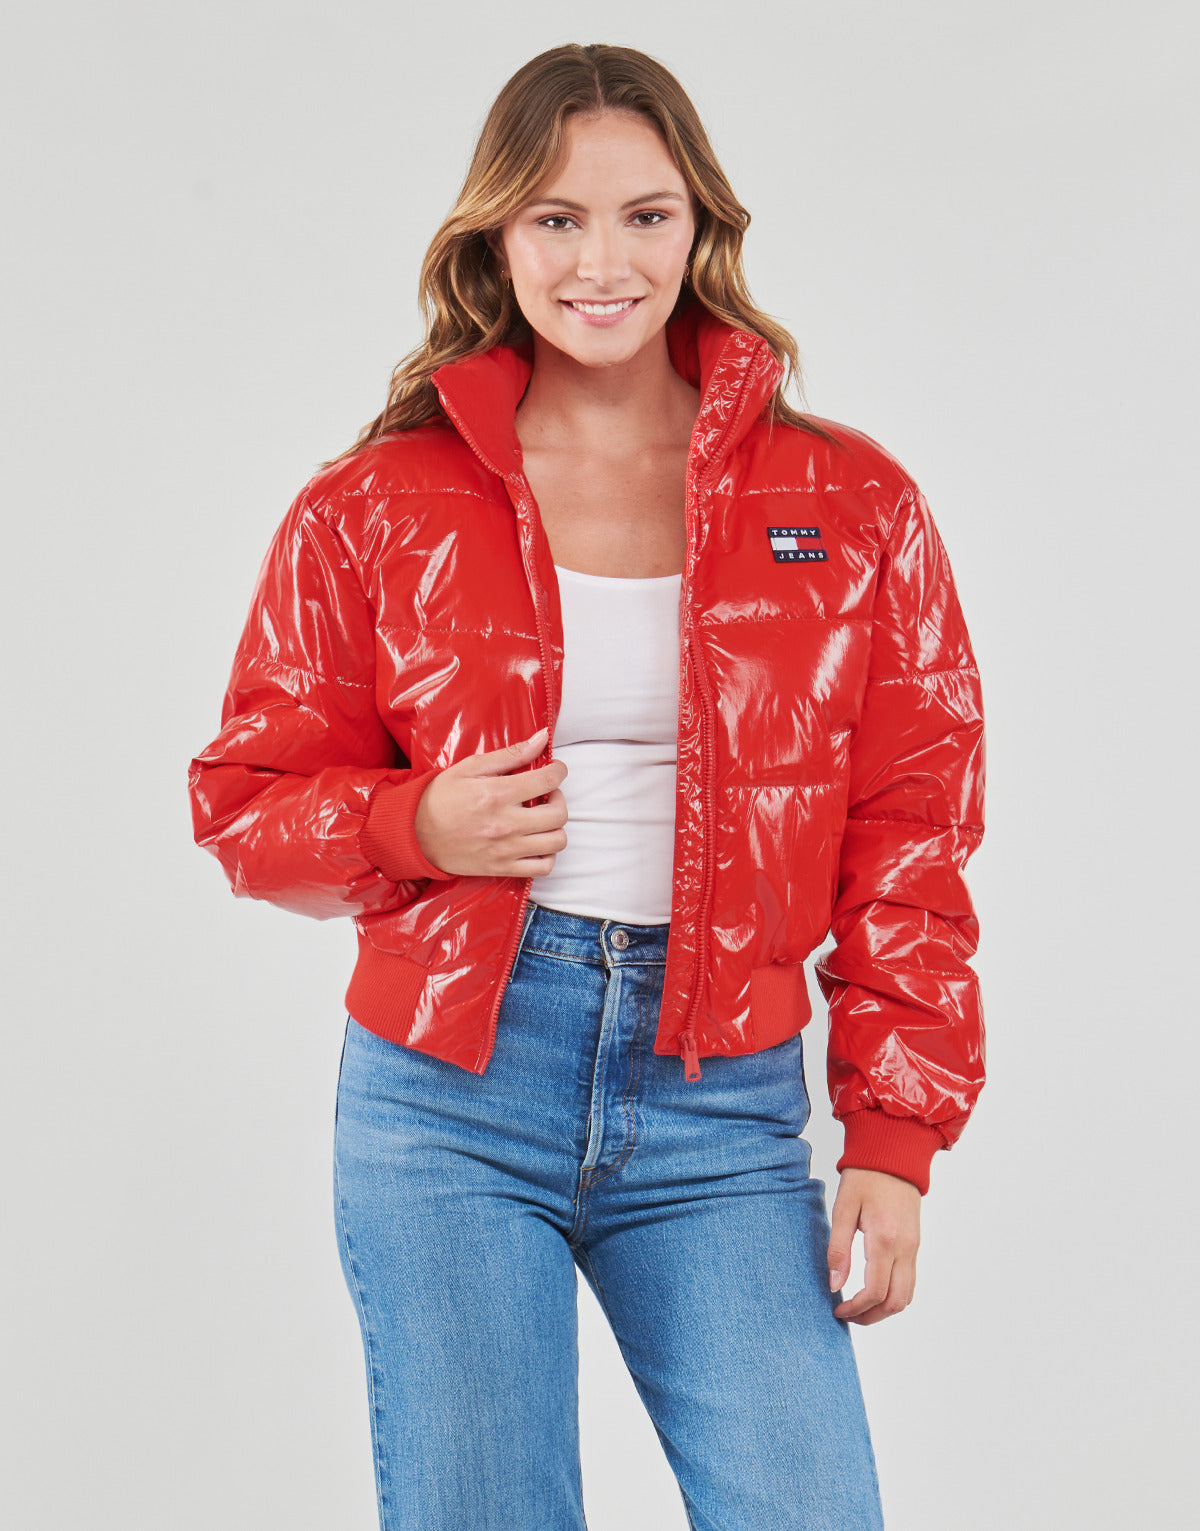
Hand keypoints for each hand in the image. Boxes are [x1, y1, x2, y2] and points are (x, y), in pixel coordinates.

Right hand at [414, 727, 568, 878]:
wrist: (413, 833)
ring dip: (555, 827)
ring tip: (541, 818)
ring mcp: (505, 850)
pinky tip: (536, 841)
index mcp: (497, 794)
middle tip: (547, 794)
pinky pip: (542, 867)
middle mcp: (505, 824)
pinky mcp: (501, 868)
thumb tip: (542, 738)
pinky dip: (547, 854)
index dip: (559, 771)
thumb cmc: (441, 797)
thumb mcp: (471, 767)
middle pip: (558, 814)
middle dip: (559, 799)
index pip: (548, 780)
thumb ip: (511, 754)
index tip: (555, 769)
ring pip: (556, 842)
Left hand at [827, 1166, 920, 1324]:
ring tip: (859, 1307)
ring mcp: (914, 1248)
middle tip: (847, 1315)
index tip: (837, 1310)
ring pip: (906, 1296)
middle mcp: (905, 1248)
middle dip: (871, 1317)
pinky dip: (894, 1295)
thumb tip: (834, 1285)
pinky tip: (874, 1290)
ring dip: (884, 1309)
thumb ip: (838, 1249)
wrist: (893, 1155)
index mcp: (884, 1239)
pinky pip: (910, 1281)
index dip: (856, 1309)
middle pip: (895, 1303)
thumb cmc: (864, 1177)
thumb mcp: (843, 1209)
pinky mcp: (915, 1245)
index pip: (875, 1292)